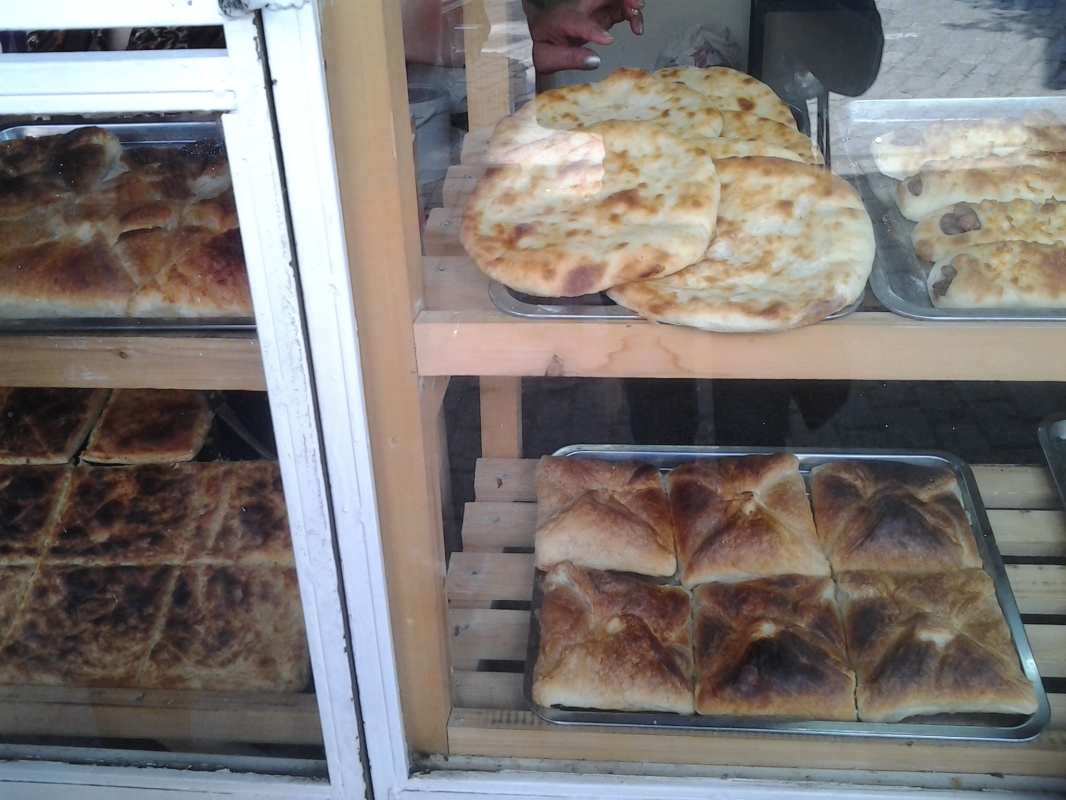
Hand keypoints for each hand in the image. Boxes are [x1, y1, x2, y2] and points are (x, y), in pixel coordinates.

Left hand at [528, 0, 645, 73]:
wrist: (534, 37)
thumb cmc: (540, 47)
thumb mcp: (548, 59)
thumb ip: (571, 59)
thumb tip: (595, 61)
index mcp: (562, 19)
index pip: (580, 22)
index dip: (594, 30)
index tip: (608, 41)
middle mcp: (579, 9)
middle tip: (637, 9)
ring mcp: (590, 10)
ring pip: (614, 0)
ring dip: (630, 8)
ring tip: (637, 29)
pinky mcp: (599, 16)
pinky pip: (618, 9)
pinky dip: (630, 15)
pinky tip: (635, 29)